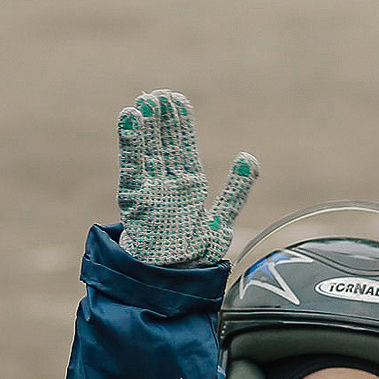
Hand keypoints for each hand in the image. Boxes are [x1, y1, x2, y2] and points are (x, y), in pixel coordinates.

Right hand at [115, 89, 259, 266]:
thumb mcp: (221, 222)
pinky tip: (128, 120)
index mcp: (189, 186)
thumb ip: (234, 191)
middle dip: (160, 119)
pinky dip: (129, 144)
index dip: (179, 123)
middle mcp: (167, 185)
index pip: (183, 147)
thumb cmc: (195, 257)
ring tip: (142, 101)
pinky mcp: (134, 202)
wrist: (170, 285)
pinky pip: (130, 168)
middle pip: (163, 145)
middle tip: (158, 93)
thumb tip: (250, 157)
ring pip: (146, 152)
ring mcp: (149, 192)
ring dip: (144, 127)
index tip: (176, 98)